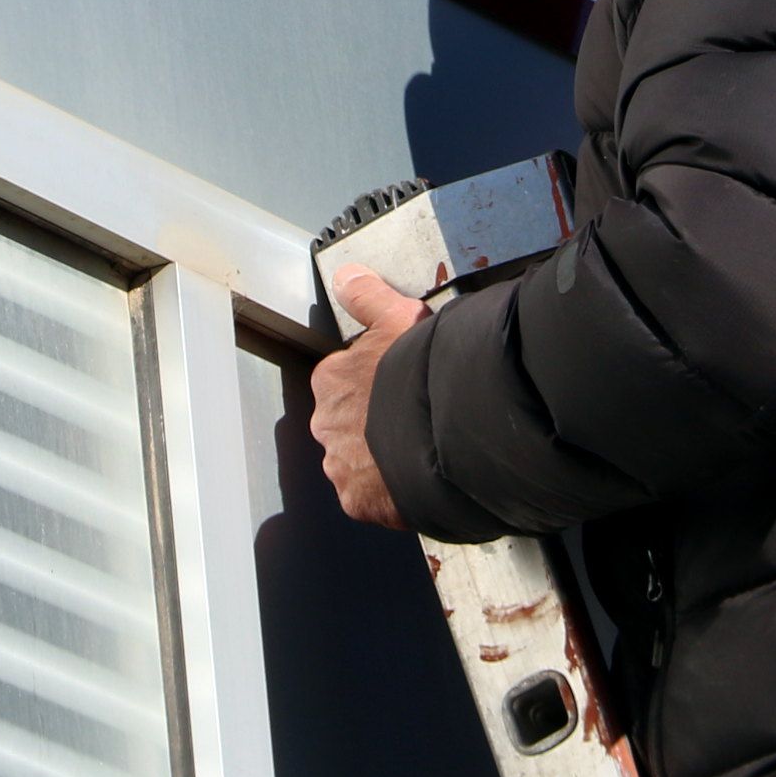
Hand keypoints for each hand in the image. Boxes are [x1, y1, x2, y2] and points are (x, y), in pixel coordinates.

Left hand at [311, 266, 427, 529]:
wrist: (450, 429)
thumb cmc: (424, 370)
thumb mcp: (400, 317)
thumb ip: (369, 296)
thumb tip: (345, 276)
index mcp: (332, 380)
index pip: (347, 381)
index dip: (378, 383)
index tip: (403, 385)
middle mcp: (326, 423)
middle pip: (349, 423)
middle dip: (375, 423)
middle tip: (415, 419)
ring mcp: (341, 465)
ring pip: (359, 462)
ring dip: (382, 458)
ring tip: (422, 450)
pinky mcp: (359, 501)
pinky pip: (372, 497)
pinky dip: (392, 492)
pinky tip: (419, 477)